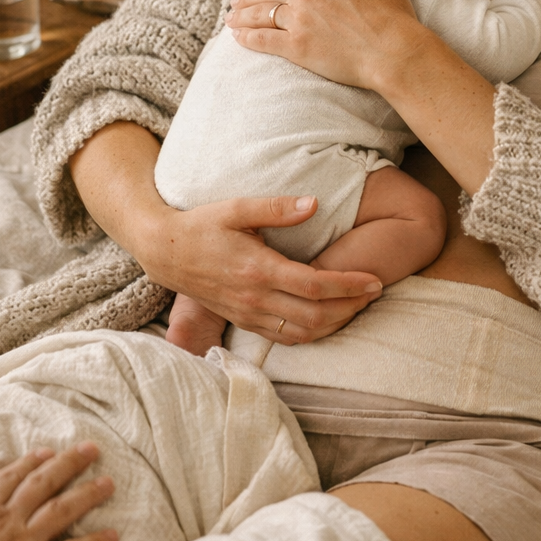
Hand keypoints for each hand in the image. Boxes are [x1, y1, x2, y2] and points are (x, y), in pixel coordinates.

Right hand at [0, 444, 116, 540]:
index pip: (12, 477)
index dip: (33, 462)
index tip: (49, 452)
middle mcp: (5, 520)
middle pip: (44, 484)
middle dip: (70, 464)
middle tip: (92, 450)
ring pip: (63, 511)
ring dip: (89, 494)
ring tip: (111, 483)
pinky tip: (114, 536)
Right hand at [138, 193, 382, 343]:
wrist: (165, 252)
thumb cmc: (203, 225)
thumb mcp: (237, 207)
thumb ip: (277, 208)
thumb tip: (314, 203)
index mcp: (258, 269)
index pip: (315, 285)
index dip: (349, 285)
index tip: (374, 280)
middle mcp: (255, 298)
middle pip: (316, 315)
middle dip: (351, 307)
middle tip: (374, 292)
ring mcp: (248, 314)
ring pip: (303, 332)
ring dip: (335, 323)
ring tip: (358, 305)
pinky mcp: (243, 321)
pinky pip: (285, 337)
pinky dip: (312, 333)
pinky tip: (328, 320)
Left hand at [227, 0, 425, 91]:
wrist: (393, 50)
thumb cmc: (393, 12)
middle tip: (237, 1)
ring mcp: (299, 20)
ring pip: (260, 14)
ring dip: (242, 15)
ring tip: (231, 18)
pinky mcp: (296, 47)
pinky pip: (263, 39)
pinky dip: (247, 37)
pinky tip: (238, 37)